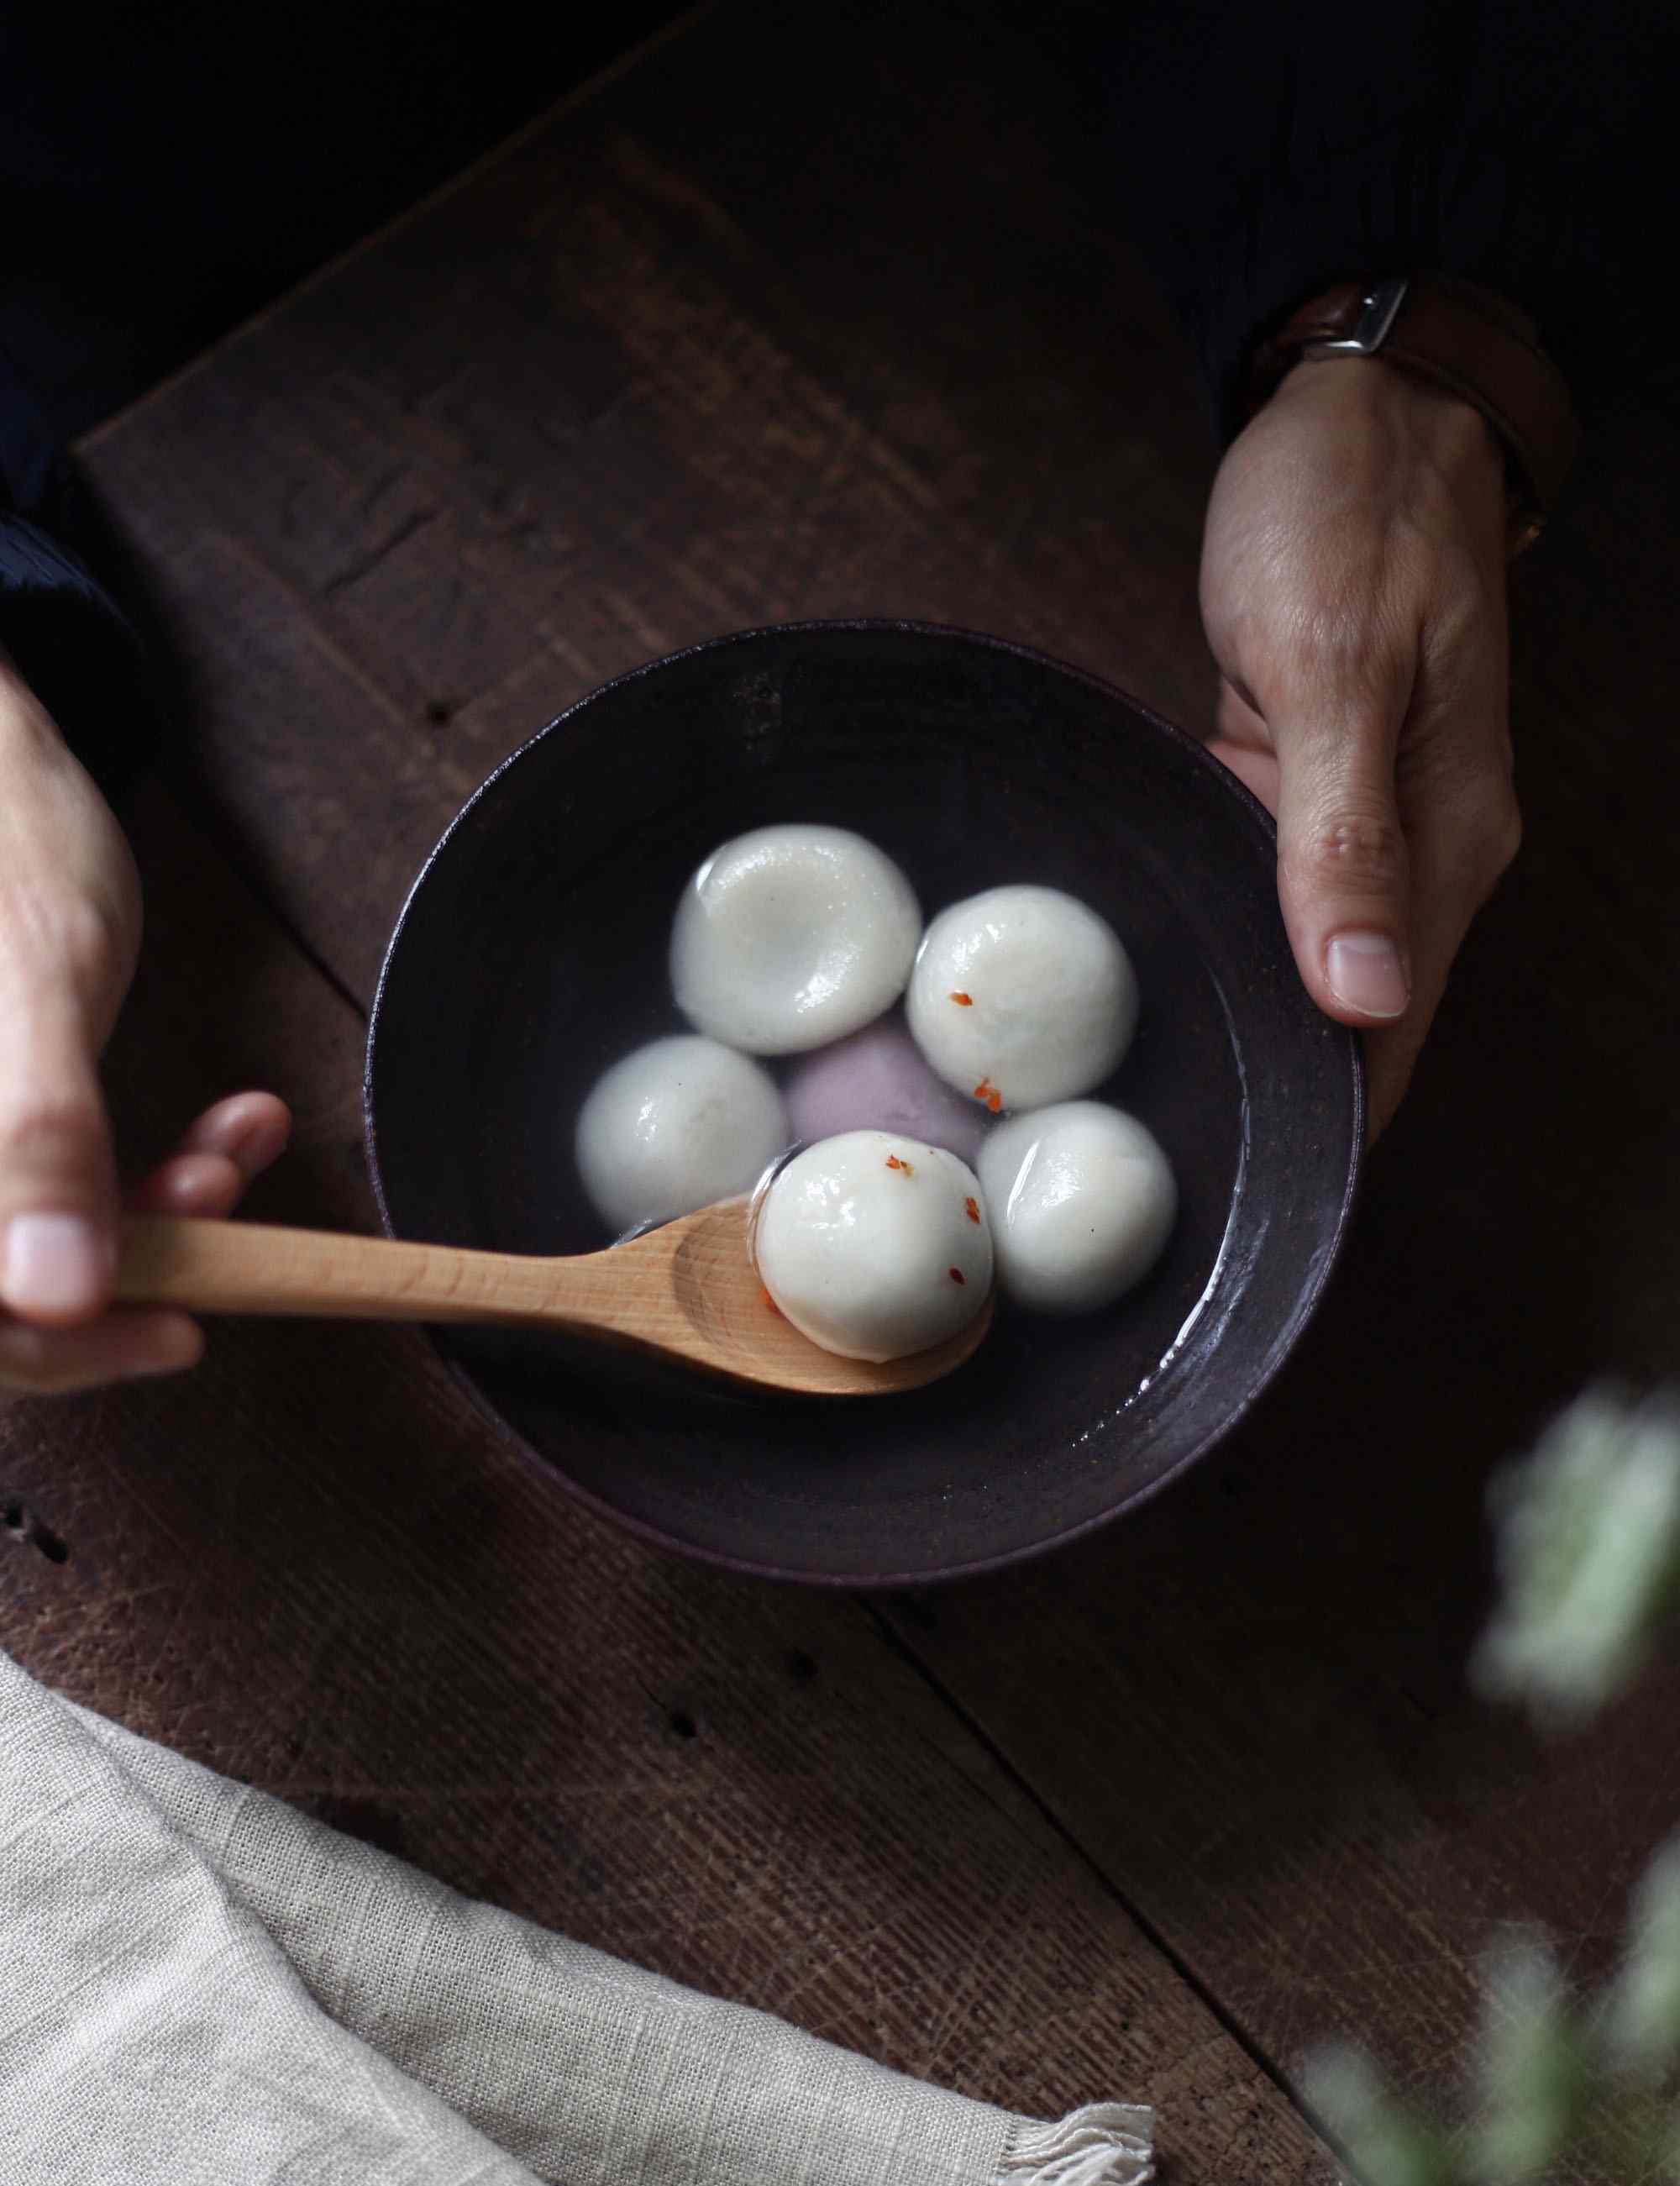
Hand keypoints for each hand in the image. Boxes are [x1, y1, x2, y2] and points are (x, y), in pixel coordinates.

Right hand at [0, 659, 289, 1393]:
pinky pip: (58, 1190)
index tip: (180, 1327)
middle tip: (220, 1198)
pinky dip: (145, 1171)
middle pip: (2, 1295)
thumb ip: (36, 1137)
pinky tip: (228, 1128)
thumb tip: (51, 1296)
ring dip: (153, 1215)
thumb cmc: (7, 832)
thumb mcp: (34, 980)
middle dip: (130, 1261)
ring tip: (233, 1148)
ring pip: (38, 1251)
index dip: (61, 1347)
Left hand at [1200, 353, 1518, 1134]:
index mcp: (1446, 838)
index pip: (1395, 1028)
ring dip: (1241, 1008)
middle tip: (1167, 1155)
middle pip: (1349, 1015)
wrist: (1356, 407)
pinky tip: (1152, 958)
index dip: (1333, 1118)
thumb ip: (1342, 837)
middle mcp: (1416, 849)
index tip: (1261, 1188)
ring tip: (1144, 1088)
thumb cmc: (1351, 512)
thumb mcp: (1334, 665)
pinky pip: (1263, 886)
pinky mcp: (1304, 784)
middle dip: (1276, 1087)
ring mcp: (1359, 820)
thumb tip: (1362, 996)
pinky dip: (1218, 920)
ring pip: (1300, 957)